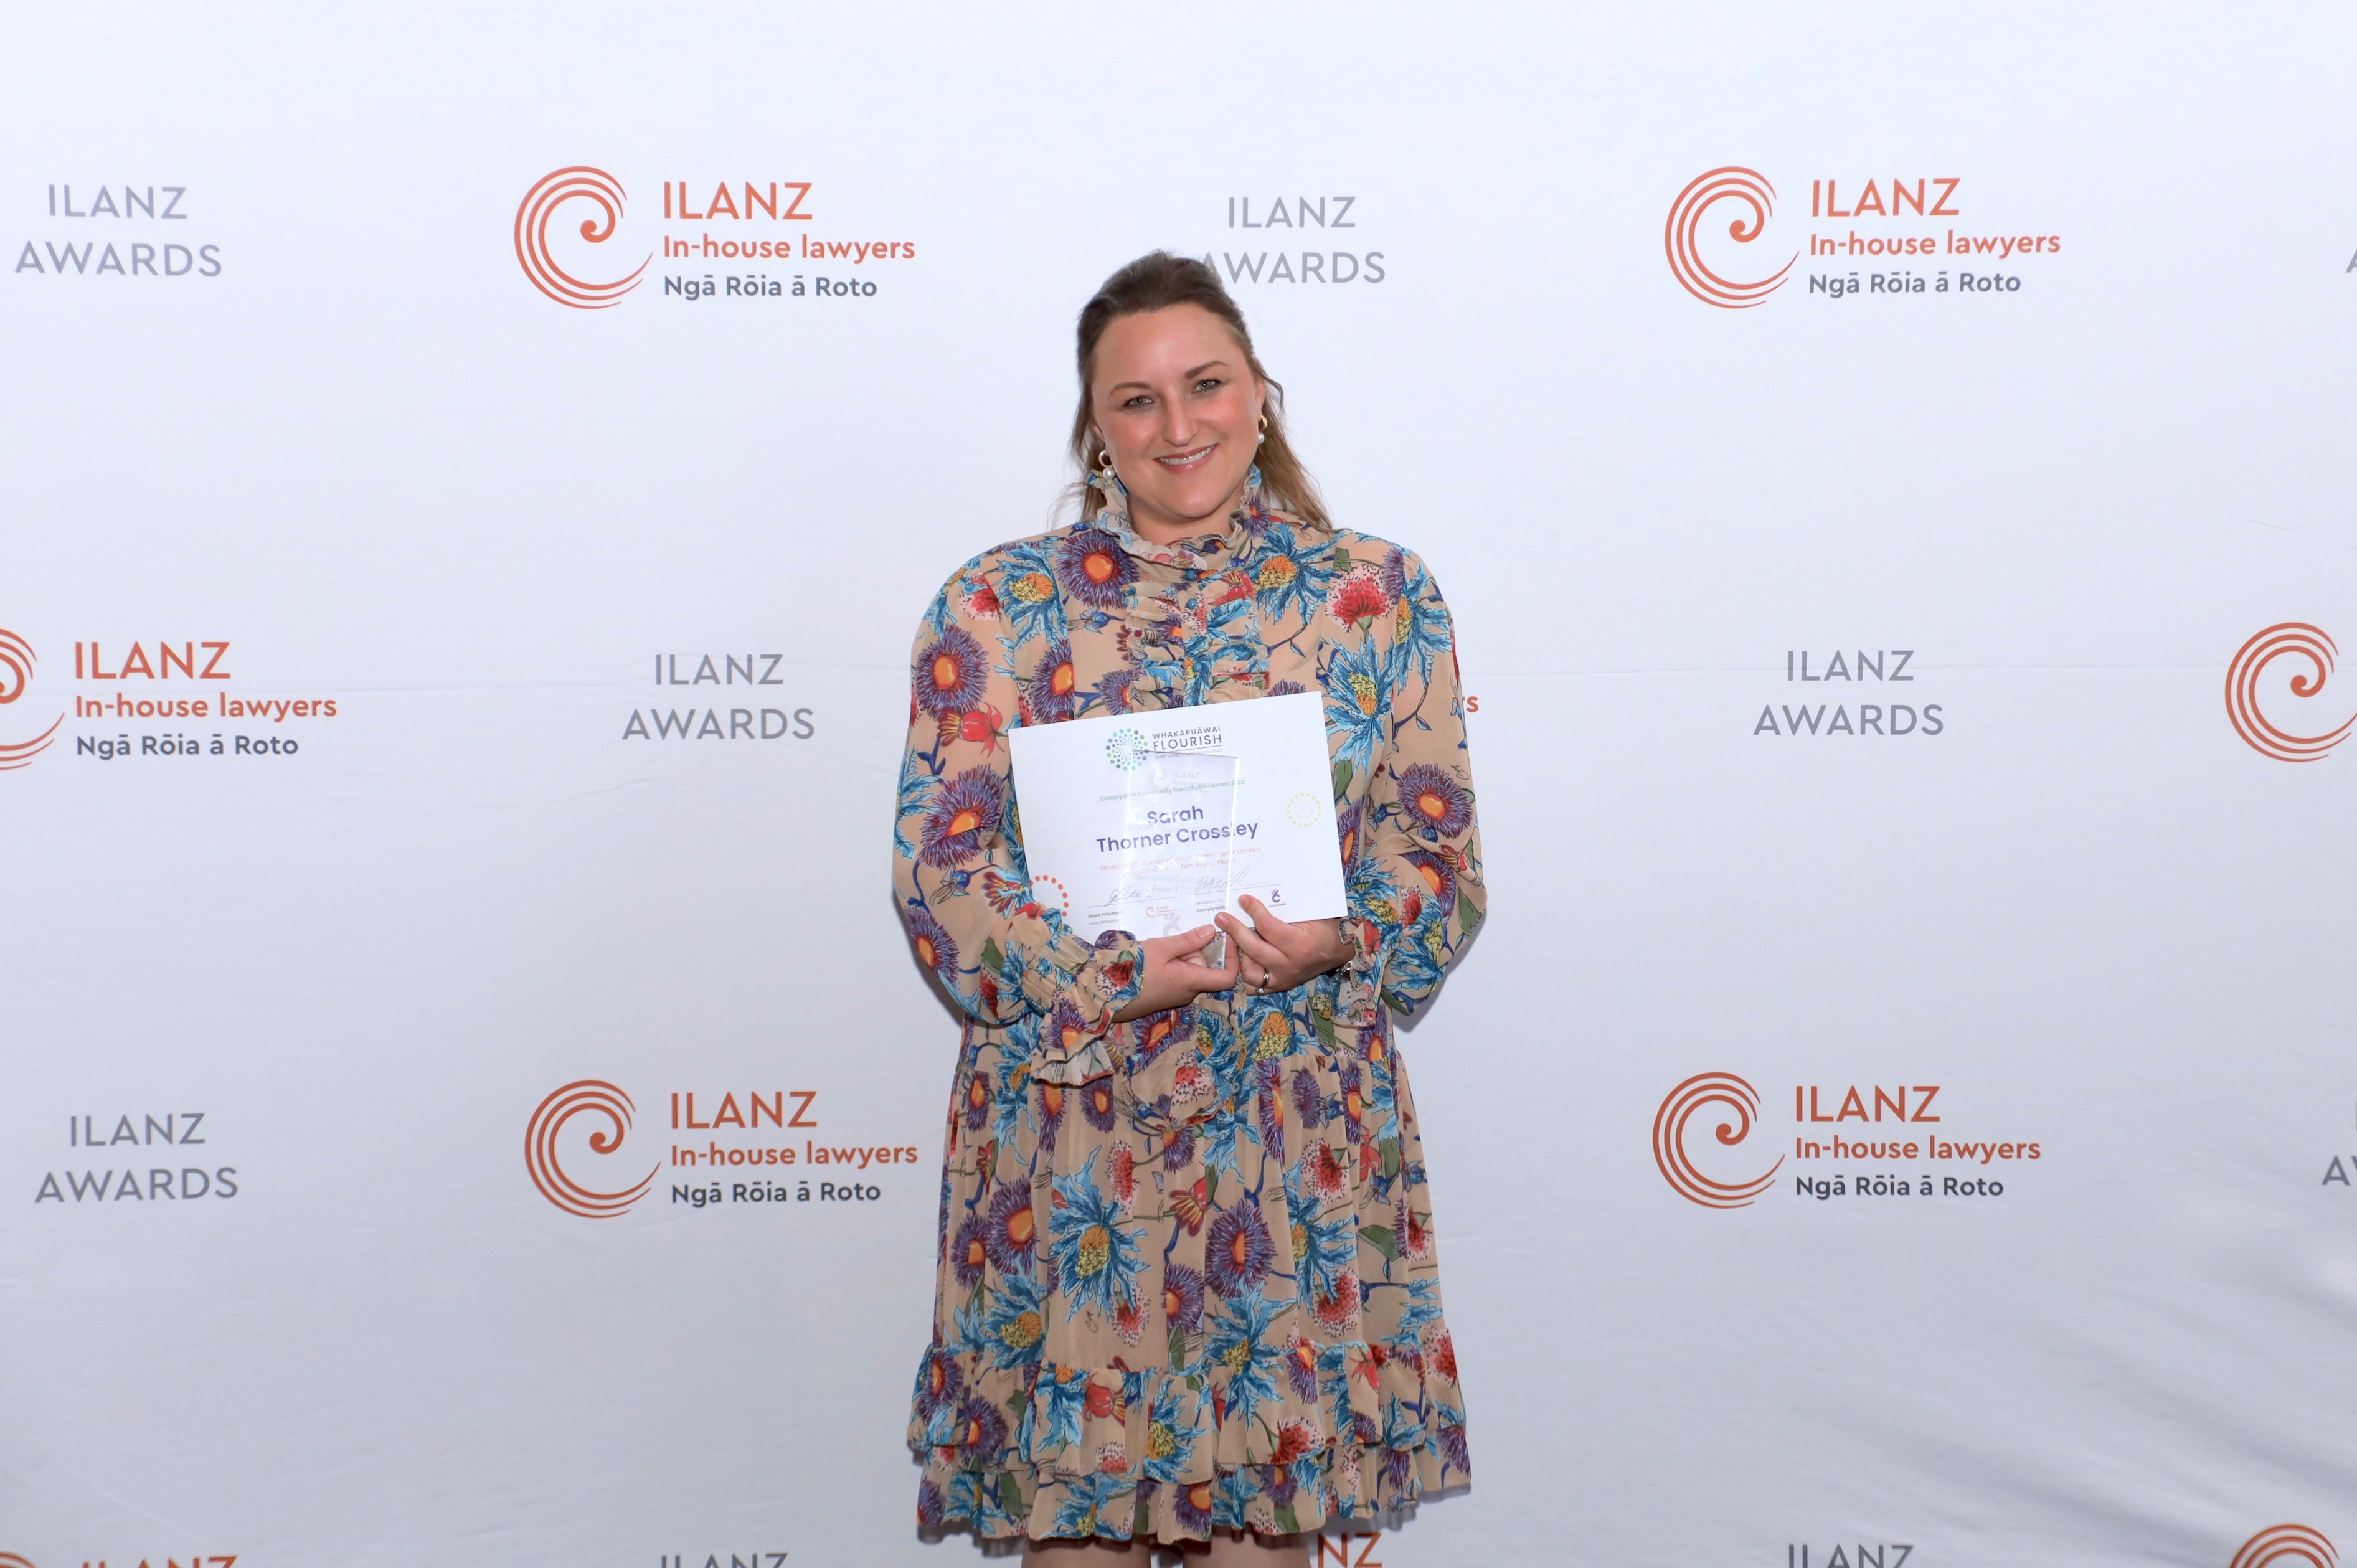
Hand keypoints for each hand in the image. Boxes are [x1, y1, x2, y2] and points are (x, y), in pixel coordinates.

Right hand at [1112, 924, 1239, 1021]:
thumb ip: (1188, 940)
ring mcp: (1175, 997)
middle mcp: (1188, 993)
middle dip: (1197, 952)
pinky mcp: (1164, 997)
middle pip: (1206, 970)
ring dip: (1182, 958)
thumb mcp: (1161, 948)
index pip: (1228, 977)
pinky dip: (1174, 965)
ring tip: (1162, 948)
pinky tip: (1156, 958)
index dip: (1233, 958)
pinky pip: (1178, 978)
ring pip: (1190, 972)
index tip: (1226, 940)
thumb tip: (1212, 931)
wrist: (1105, 994)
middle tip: (1177, 941)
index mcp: (1192, 982)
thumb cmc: (1133, 970)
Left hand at [1216, 896, 1351, 997]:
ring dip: (1238, 956)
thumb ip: (1284, 910)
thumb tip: (1255, 898)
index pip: (1267, 926)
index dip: (1253, 910)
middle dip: (1235, 930)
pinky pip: (1255, 986)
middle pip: (1254, 948)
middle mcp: (1289, 965)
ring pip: (1250, 973)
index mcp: (1298, 944)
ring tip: (1231, 941)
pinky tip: (1241, 960)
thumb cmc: (1325, 928)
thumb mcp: (1309, 915)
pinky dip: (1245, 974)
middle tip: (1222, 917)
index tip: (1243, 899)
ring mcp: (1283, 978)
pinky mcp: (1280, 986)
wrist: (1340, 951)